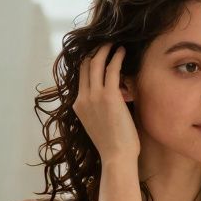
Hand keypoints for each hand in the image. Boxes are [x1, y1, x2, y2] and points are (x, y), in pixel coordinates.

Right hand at [73, 45, 138, 163]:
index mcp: (78, 105)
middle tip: (106, 42)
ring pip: (96, 63)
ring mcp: (94, 96)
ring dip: (105, 49)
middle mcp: (82, 98)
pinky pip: (111, 69)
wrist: (116, 157)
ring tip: (114, 43)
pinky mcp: (109, 96)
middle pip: (85, 66)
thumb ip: (99, 108)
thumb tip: (114, 94)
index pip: (80, 76)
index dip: (88, 61)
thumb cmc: (113, 145)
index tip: (97, 52)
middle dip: (95, 51)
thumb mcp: (98, 123)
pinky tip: (122, 52)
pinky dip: (116, 57)